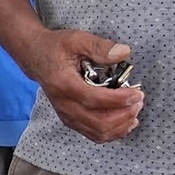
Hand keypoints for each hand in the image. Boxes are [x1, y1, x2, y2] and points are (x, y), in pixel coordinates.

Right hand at [33, 28, 142, 142]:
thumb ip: (100, 47)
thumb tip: (124, 52)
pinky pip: (94, 134)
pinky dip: (113, 132)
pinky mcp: (71, 120)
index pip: (95, 100)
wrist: (36, 57)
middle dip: (124, 115)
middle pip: (98, 122)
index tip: (137, 93)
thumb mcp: (76, 40)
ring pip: (98, 132)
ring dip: (121, 125)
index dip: (119, 100)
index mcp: (64, 85)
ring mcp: (67, 115)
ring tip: (135, 110)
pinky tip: (126, 122)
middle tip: (138, 101)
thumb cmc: (56, 48)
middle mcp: (64, 105)